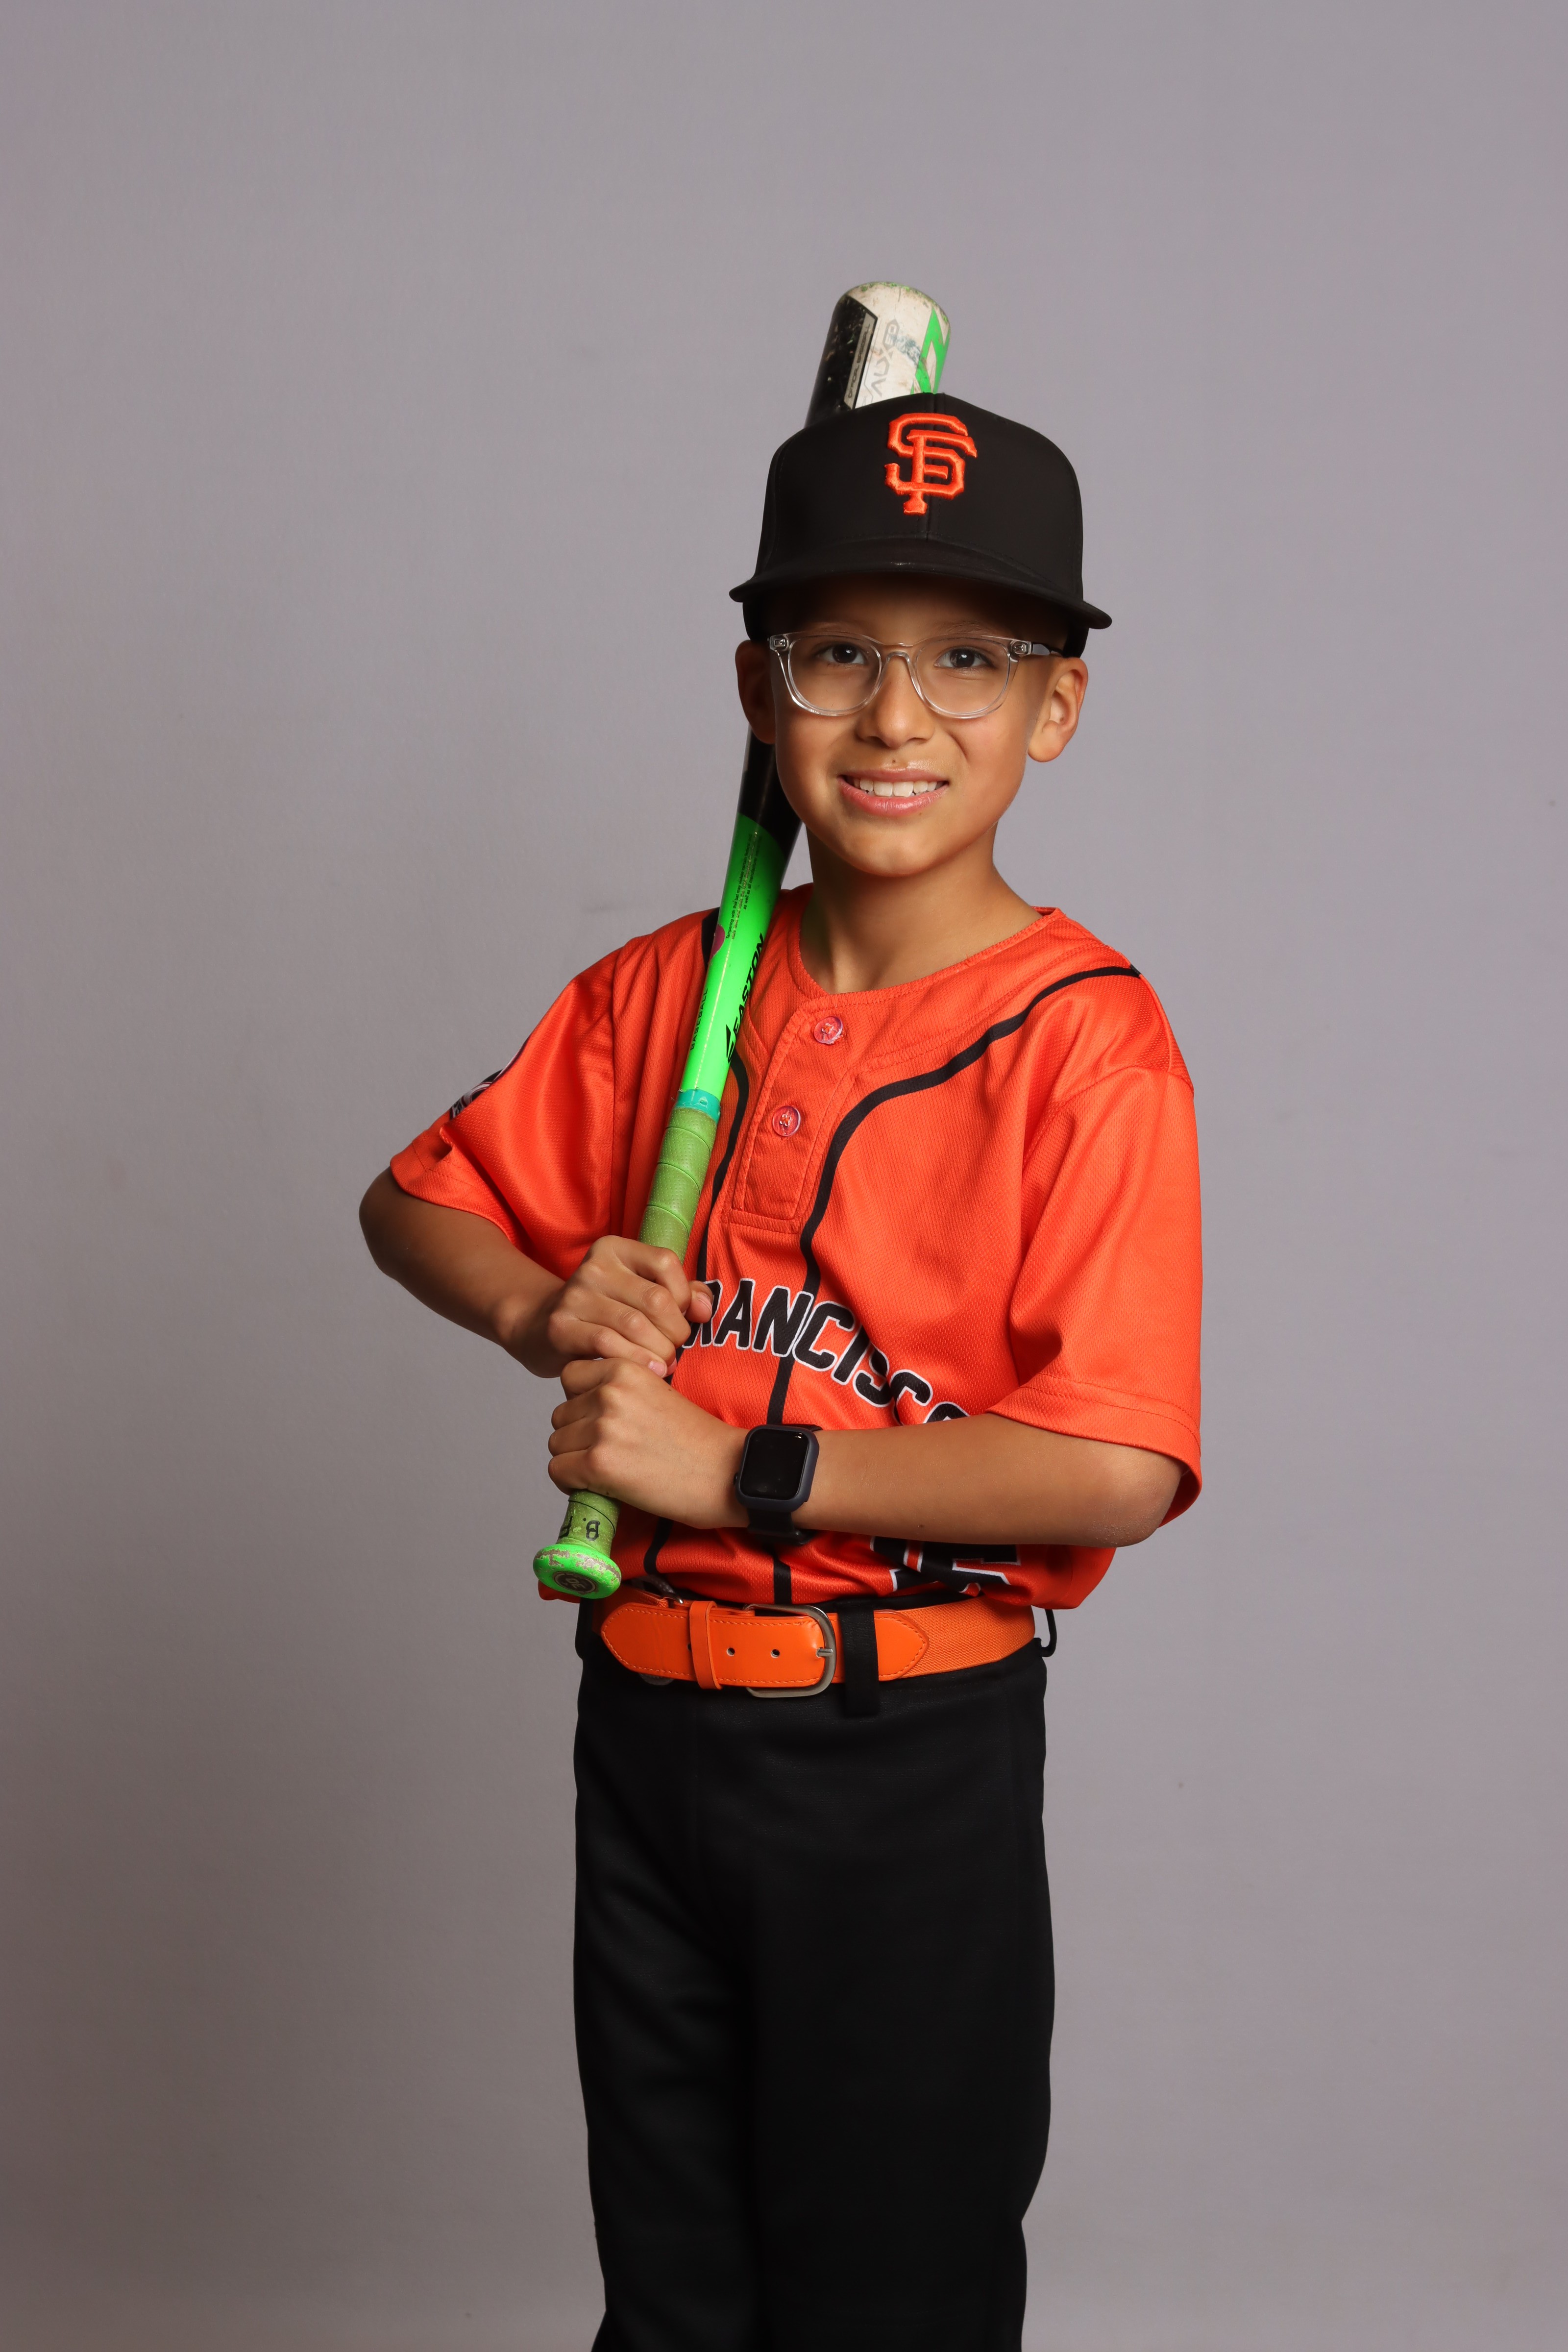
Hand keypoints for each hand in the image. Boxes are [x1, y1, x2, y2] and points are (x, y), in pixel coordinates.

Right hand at [507, 1236, 712, 1378]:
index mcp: (615, 1249)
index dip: (684, 1296)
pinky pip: (608, 1344)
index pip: (665, 1262)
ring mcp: (574, 1295)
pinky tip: (647, 1371)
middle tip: (675, 1351)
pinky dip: (635, 1360)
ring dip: (659, 1351)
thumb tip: (704, 1308)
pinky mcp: (561, 1326)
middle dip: (675, 1332)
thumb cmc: (603, 1313)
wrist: (541, 1328)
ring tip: (665, 1365)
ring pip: (635, 1324)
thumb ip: (679, 1294)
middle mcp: (593, 1266)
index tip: (683, 1319)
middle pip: (655, 1299)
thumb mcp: (638, 1293)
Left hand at [548, 1359, 745, 1527]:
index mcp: (626, 1369)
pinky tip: (600, 1487)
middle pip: (560, 1414)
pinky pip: (558, 1471)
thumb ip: (620, 1392)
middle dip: (577, 1435)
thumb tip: (582, 1409)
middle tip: (609, 1453)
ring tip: (607, 1471)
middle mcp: (610, 1393)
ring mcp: (603, 1427)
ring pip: (556, 1444)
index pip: (570, 1377)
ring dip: (574, 1460)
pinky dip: (572, 1484)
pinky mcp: (599, 1463)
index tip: (600, 1420)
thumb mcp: (658, 1394)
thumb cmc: (699, 1441)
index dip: (580, 1402)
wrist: (728, 1472)